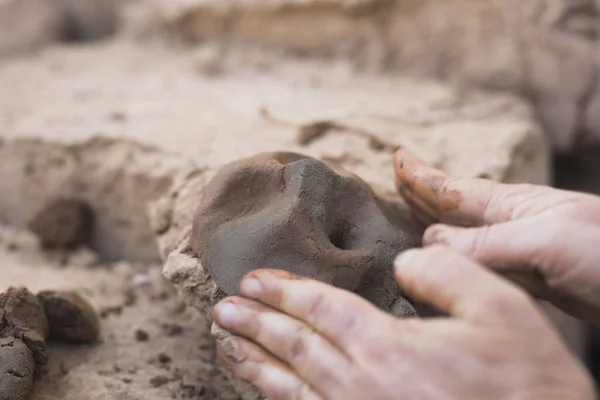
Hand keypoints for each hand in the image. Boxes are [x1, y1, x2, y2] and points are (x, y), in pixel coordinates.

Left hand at [212, 247, 593, 399]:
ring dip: (255, 362)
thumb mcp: (501, 308)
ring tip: (226, 346)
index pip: (319, 308)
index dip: (283, 291)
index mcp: (387, 346)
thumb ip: (445, 272)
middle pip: (294, 345)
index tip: (252, 281)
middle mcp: (360, 384)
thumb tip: (405, 263)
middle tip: (222, 310)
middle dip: (255, 324)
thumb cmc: (524, 384)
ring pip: (290, 385)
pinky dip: (278, 399)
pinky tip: (266, 391)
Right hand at [394, 149, 599, 324]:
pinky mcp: (532, 281)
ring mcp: (522, 252)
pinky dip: (459, 256)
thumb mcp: (544, 241)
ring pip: (466, 234)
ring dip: (436, 219)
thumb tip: (430, 240)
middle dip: (425, 190)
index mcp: (513, 206)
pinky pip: (481, 264)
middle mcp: (512, 225)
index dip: (423, 176)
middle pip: (456, 204)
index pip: (454, 188)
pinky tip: (455, 257)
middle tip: (398, 176)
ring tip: (415, 208)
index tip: (398, 158)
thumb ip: (485, 243)